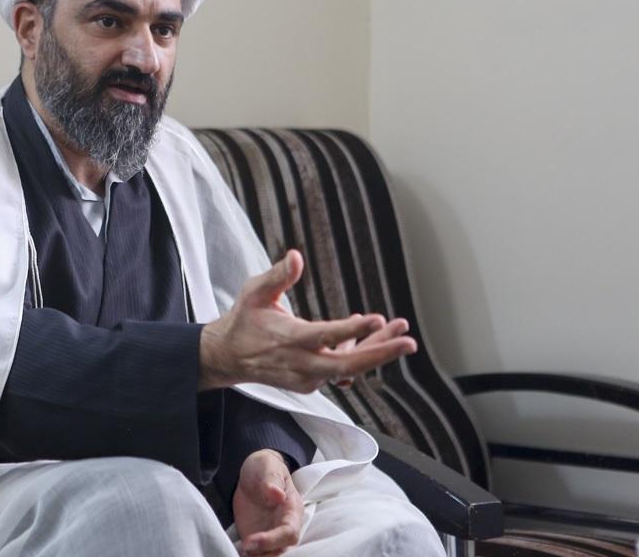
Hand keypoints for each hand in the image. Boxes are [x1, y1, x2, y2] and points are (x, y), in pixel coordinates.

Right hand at [199, 249, 416, 392]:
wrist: (229, 357)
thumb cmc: (245, 320)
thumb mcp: (255, 292)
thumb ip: (278, 275)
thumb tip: (296, 256)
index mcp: (289, 339)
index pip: (325, 336)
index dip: (352, 330)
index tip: (377, 318)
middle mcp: (301, 364)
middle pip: (347, 364)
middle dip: (381, 353)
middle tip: (409, 342)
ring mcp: (307, 378)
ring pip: (349, 367)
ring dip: (377, 350)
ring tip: (401, 331)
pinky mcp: (311, 383)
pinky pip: (342, 369)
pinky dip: (358, 353)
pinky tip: (370, 334)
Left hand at [232, 449, 302, 556]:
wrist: (254, 475)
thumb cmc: (265, 468)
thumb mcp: (268, 467)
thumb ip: (272, 480)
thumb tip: (277, 494)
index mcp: (292, 511)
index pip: (289, 533)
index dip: (272, 540)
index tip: (251, 541)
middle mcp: (283, 527)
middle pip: (282, 551)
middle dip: (266, 555)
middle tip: (245, 550)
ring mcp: (270, 535)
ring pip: (270, 556)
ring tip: (240, 552)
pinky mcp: (256, 540)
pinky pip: (255, 555)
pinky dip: (248, 556)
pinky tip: (236, 552)